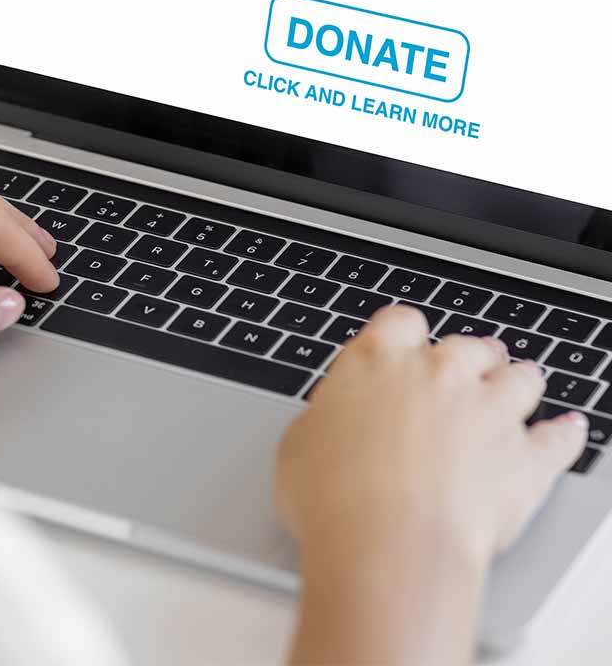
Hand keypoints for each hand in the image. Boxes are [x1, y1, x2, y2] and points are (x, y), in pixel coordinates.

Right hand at [278, 305, 585, 665]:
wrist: (388, 545)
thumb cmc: (334, 499)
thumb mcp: (299, 446)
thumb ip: (326, 420)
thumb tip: (328, 428)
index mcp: (377, 360)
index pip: (399, 321)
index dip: (405, 333)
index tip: (406, 344)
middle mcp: (438, 374)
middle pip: (466, 345)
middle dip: (470, 355)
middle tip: (469, 364)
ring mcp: (488, 412)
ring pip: (519, 378)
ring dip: (519, 380)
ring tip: (521, 382)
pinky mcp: (525, 460)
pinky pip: (558, 438)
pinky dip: (564, 434)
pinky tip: (568, 430)